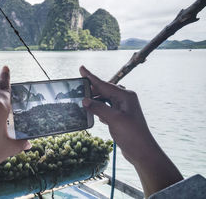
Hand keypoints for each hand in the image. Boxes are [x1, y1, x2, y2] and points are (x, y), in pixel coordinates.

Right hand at [79, 66, 181, 196]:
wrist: (142, 151)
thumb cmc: (132, 134)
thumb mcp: (114, 119)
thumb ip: (99, 108)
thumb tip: (85, 100)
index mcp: (125, 96)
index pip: (104, 84)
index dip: (91, 77)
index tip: (82, 68)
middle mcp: (124, 99)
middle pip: (104, 90)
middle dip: (91, 90)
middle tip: (78, 88)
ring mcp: (122, 108)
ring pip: (104, 99)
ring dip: (94, 101)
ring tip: (82, 101)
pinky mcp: (120, 116)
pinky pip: (106, 108)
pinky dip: (98, 108)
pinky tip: (92, 112)